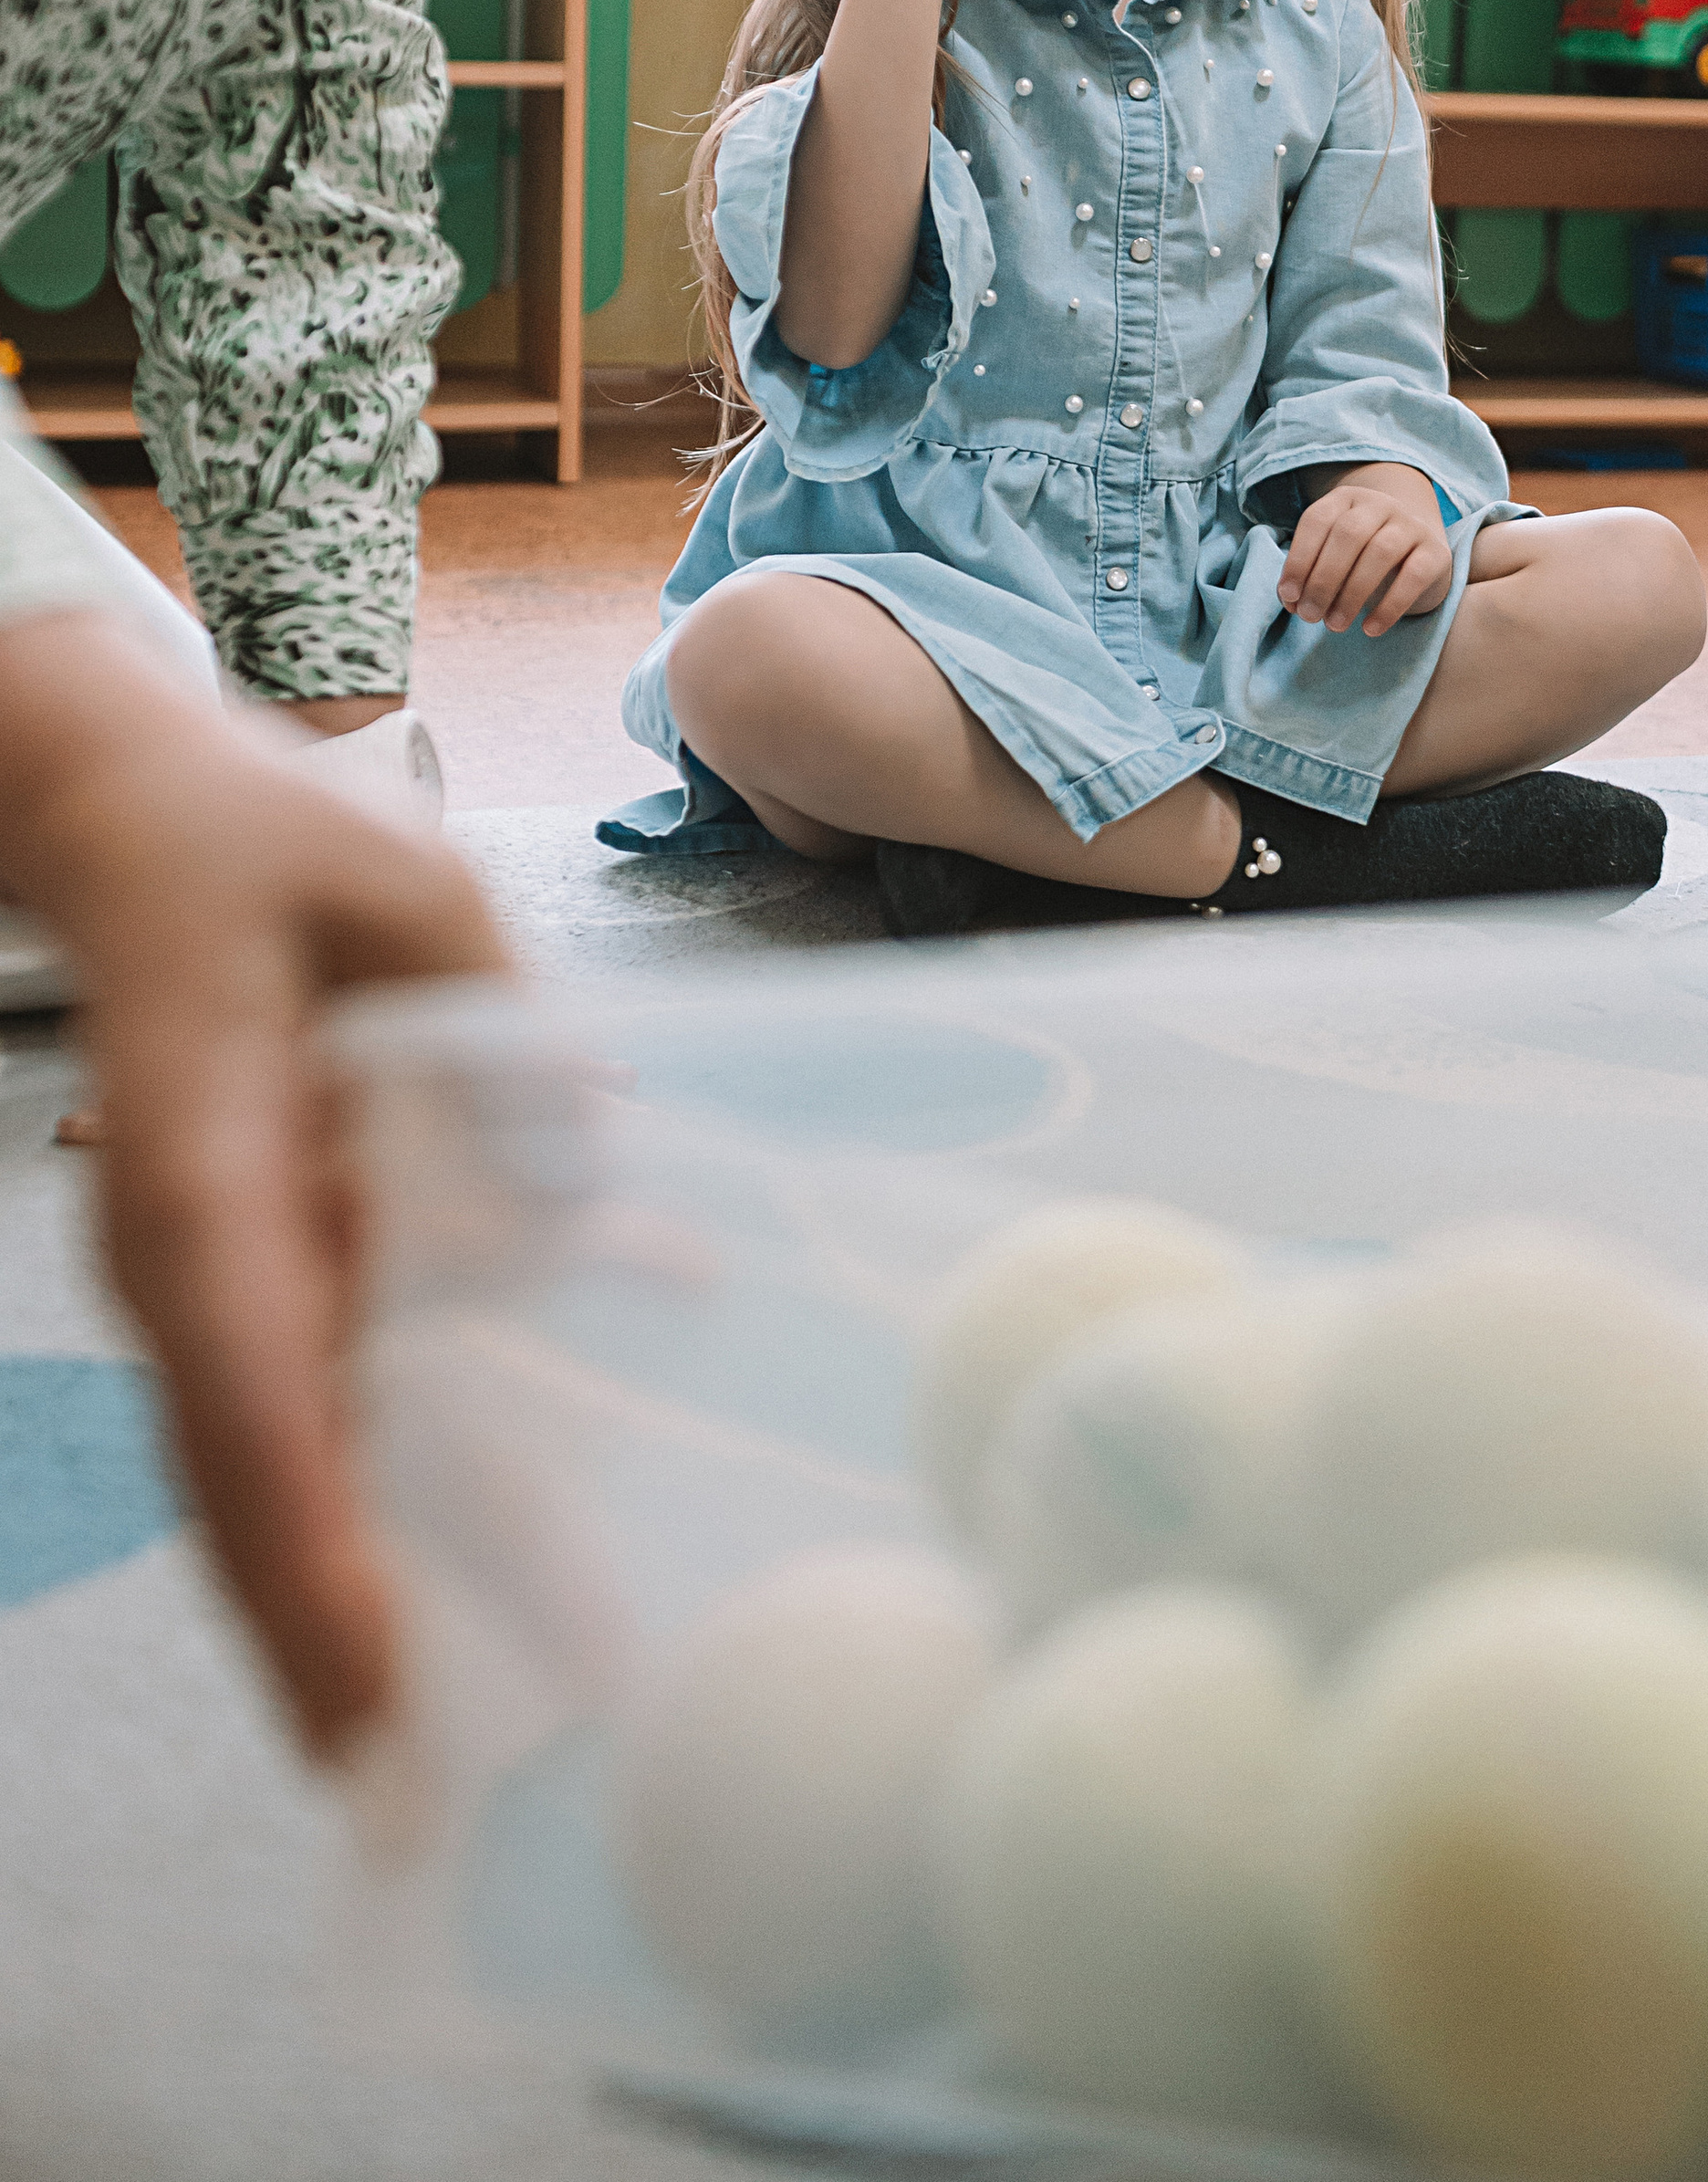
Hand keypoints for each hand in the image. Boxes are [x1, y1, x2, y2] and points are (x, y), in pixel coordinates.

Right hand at [0, 612, 505, 1755]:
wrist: (144, 824)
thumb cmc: (250, 843)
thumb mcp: (395, 889)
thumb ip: (497, 1031)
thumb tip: (603, 1154)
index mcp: (204, 1176)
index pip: (248, 1393)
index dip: (307, 1549)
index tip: (366, 1694)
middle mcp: (206, 1259)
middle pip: (282, 1479)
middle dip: (373, 1632)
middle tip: (455, 1794)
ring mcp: (239, 1272)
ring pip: (333, 1455)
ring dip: (450, 1554)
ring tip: (572, 1673)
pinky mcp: (290, 1253)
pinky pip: (383, 1366)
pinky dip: (491, 1405)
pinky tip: (653, 1333)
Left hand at [1280, 469, 1453, 635]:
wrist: (1419, 554)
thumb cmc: (1363, 559)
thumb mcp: (1334, 558)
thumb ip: (1311, 574)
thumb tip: (1292, 603)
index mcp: (1346, 498)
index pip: (1317, 520)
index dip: (1299, 558)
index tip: (1289, 595)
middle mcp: (1380, 503)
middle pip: (1348, 534)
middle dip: (1323, 579)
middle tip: (1310, 616)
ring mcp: (1411, 524)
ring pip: (1380, 551)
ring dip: (1352, 594)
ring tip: (1335, 625)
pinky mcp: (1436, 551)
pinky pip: (1414, 576)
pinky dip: (1389, 606)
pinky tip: (1370, 629)